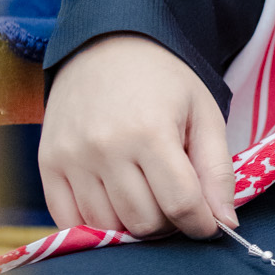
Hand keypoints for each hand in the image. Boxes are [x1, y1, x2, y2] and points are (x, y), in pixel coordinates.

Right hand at [39, 33, 234, 239]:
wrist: (107, 47)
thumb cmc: (164, 82)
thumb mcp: (204, 114)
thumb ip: (218, 170)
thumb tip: (226, 223)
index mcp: (151, 131)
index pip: (180, 203)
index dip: (201, 223)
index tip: (207, 223)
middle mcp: (106, 147)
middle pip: (144, 221)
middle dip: (169, 223)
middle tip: (175, 201)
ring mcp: (72, 157)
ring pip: (109, 227)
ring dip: (134, 226)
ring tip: (147, 197)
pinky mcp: (48, 164)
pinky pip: (69, 221)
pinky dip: (97, 226)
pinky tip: (116, 206)